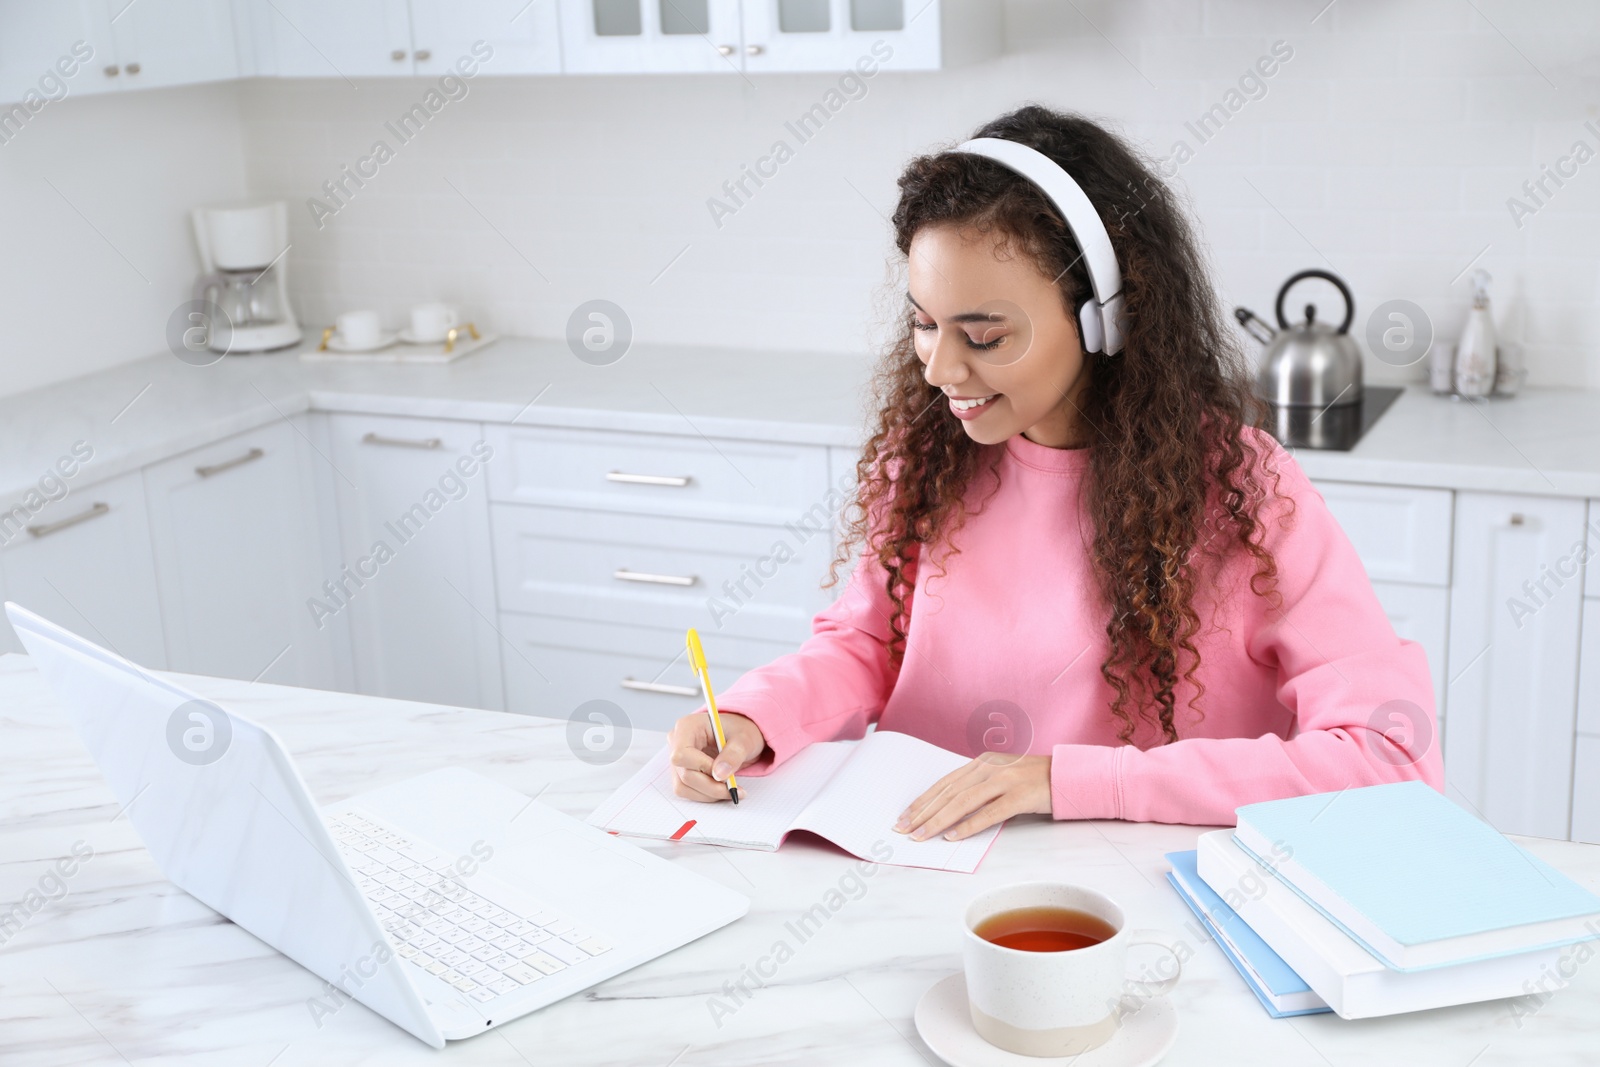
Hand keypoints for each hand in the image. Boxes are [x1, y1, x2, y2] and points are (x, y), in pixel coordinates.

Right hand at [667, 711, 767, 802]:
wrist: (740, 737)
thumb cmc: (739, 731)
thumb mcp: (744, 739)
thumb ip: (733, 754)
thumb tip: (719, 774)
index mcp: (687, 727)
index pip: (682, 754)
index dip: (702, 767)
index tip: (724, 774)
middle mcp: (677, 742)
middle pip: (685, 774)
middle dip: (711, 786)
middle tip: (733, 789)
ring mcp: (677, 759)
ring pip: (683, 786)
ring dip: (709, 794)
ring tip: (730, 790)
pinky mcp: (680, 772)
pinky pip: (686, 791)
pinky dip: (705, 795)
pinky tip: (721, 789)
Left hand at [893, 753, 1052, 840]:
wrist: (1067, 776)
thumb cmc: (1032, 780)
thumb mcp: (1001, 777)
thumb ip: (978, 787)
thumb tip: (949, 811)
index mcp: (981, 762)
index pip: (944, 783)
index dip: (923, 800)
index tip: (904, 816)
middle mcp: (989, 768)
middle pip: (948, 793)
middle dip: (923, 812)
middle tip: (902, 829)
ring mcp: (1004, 780)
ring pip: (963, 802)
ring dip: (938, 820)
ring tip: (921, 835)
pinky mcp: (1019, 796)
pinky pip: (989, 813)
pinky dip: (968, 825)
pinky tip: (953, 836)